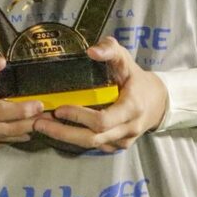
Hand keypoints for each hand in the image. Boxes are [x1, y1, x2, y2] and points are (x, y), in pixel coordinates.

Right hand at [0, 46, 42, 149]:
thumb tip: (1, 62)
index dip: (18, 110)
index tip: (38, 105)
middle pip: (3, 127)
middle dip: (27, 123)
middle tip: (46, 116)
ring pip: (3, 138)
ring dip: (24, 131)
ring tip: (42, 122)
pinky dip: (15, 139)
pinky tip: (27, 131)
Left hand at [31, 37, 167, 152]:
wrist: (157, 101)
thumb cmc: (136, 78)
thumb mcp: (126, 59)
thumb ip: (110, 49)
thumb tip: (91, 50)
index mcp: (132, 107)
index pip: (102, 120)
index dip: (79, 116)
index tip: (59, 109)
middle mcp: (128, 128)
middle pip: (92, 138)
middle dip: (63, 133)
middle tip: (39, 123)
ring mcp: (123, 140)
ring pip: (91, 145)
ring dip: (65, 137)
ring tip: (43, 126)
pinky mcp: (118, 146)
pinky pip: (95, 146)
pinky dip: (75, 140)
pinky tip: (59, 130)